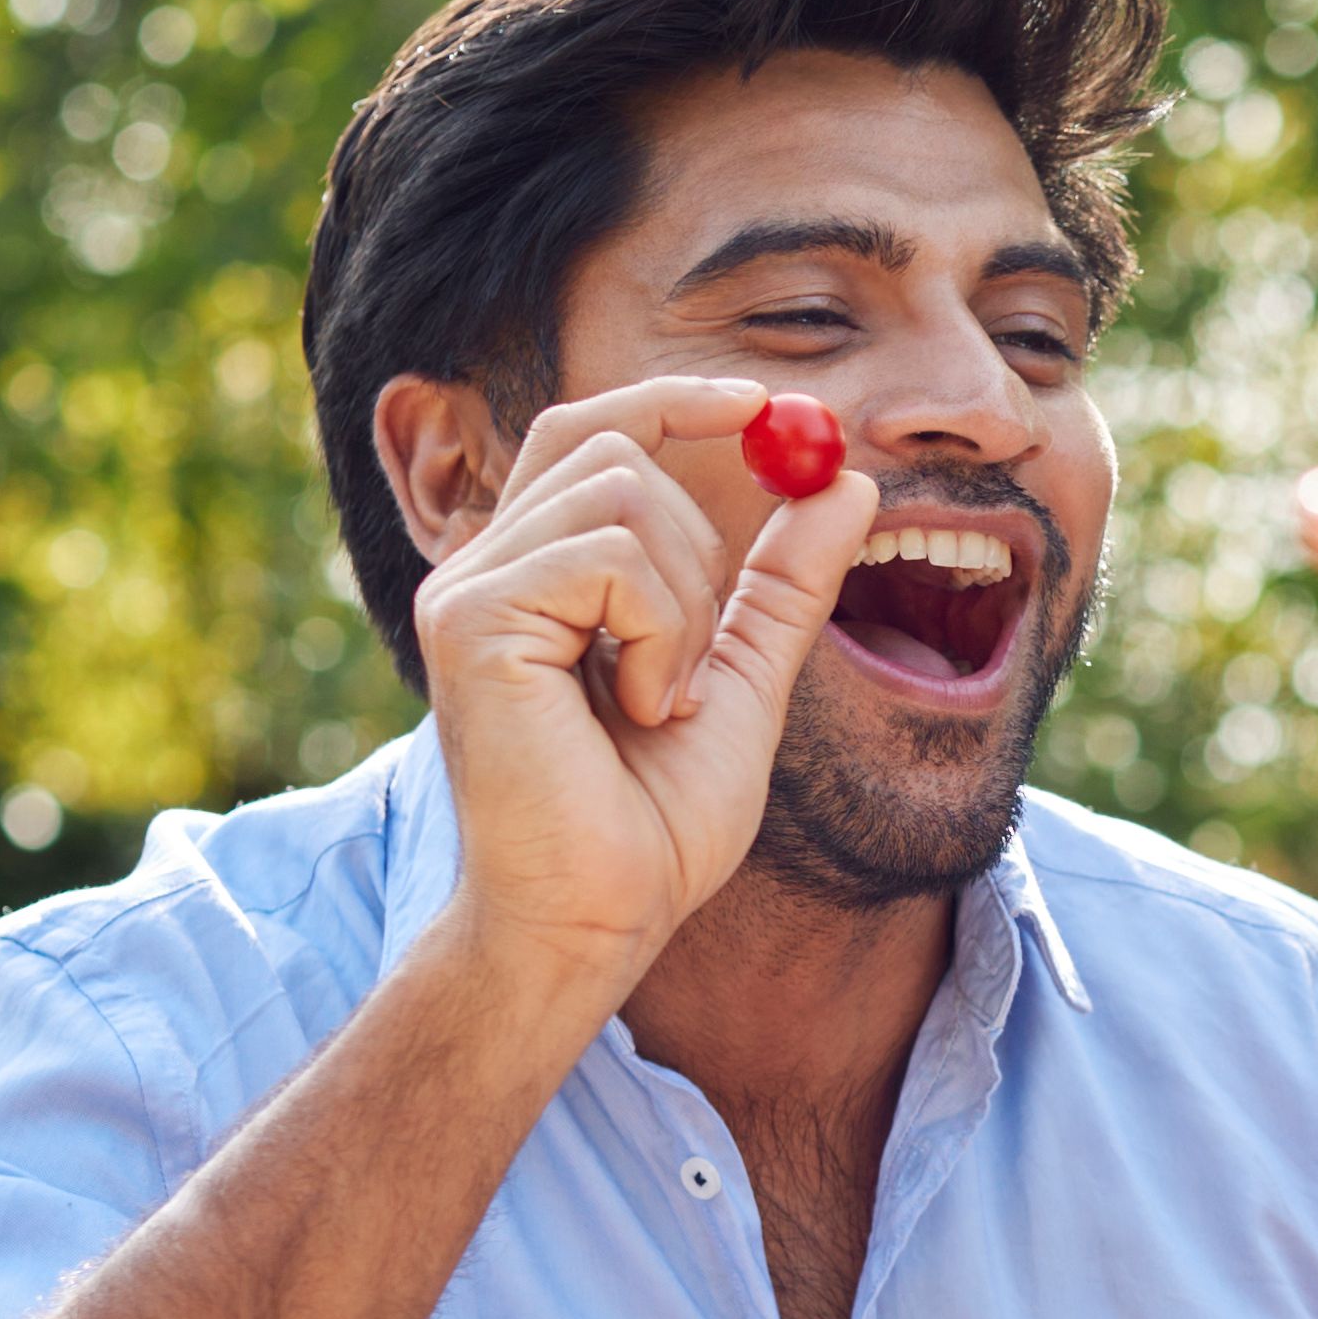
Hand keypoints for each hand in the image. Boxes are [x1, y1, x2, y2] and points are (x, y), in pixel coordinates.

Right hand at [416, 378, 879, 994]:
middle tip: (700, 656)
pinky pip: (612, 554)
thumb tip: (848, 481)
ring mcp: (468, 587)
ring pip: (627, 494)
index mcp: (535, 573)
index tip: (761, 401)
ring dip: (685, 602)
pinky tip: (638, 709)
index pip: (591, 432)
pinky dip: (659, 631)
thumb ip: (782, 585)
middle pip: (610, 441)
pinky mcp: (471, 619)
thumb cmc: (650, 825)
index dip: (673, 398)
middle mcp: (485, 565)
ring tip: (660, 702)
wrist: (598, 920)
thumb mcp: (742, 681)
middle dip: (700, 536)